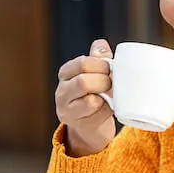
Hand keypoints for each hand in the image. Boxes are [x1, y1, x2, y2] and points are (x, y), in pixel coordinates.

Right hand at [55, 39, 115, 156]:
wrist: (92, 128)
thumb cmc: (95, 96)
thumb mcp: (96, 74)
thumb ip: (98, 59)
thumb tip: (100, 44)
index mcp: (66, 73)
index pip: (82, 63)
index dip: (102, 65)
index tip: (111, 69)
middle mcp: (61, 91)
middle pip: (84, 81)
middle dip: (104, 81)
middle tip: (111, 84)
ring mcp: (67, 109)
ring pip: (90, 100)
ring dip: (106, 97)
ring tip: (110, 96)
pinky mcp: (78, 124)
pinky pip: (98, 114)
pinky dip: (107, 110)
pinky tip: (108, 109)